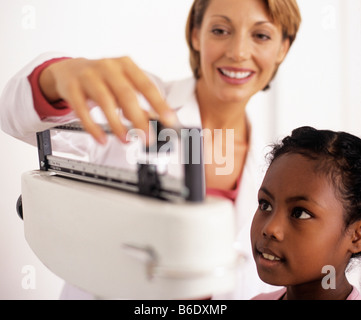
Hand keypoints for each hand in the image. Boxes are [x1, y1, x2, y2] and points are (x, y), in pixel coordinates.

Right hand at [39, 56, 177, 143]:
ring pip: (105, 102)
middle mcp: (108, 67)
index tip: (169, 120)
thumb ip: (138, 103)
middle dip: (139, 119)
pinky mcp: (72, 88)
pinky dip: (94, 127)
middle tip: (148, 138)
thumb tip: (155, 123)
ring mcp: (89, 76)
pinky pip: (83, 110)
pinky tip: (102, 138)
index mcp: (126, 65)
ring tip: (126, 140)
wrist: (69, 70)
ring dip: (117, 125)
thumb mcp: (122, 85)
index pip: (146, 86)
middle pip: (127, 95)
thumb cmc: (102, 79)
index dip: (159, 104)